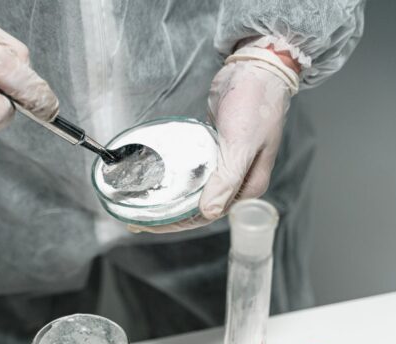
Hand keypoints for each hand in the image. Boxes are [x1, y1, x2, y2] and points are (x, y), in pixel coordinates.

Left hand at [130, 48, 294, 233]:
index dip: (177, 222)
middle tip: (138, 219)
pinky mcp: (215, 148)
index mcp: (247, 185)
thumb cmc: (255, 104)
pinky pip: (194, 170)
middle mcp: (238, 180)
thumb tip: (208, 213)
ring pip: (195, 189)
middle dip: (170, 214)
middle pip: (199, 205)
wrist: (257, 68)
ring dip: (172, 198)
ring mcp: (226, 164)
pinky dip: (177, 177)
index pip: (207, 214)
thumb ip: (226, 180)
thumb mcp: (240, 145)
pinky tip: (159, 179)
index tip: (151, 224)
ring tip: (145, 204)